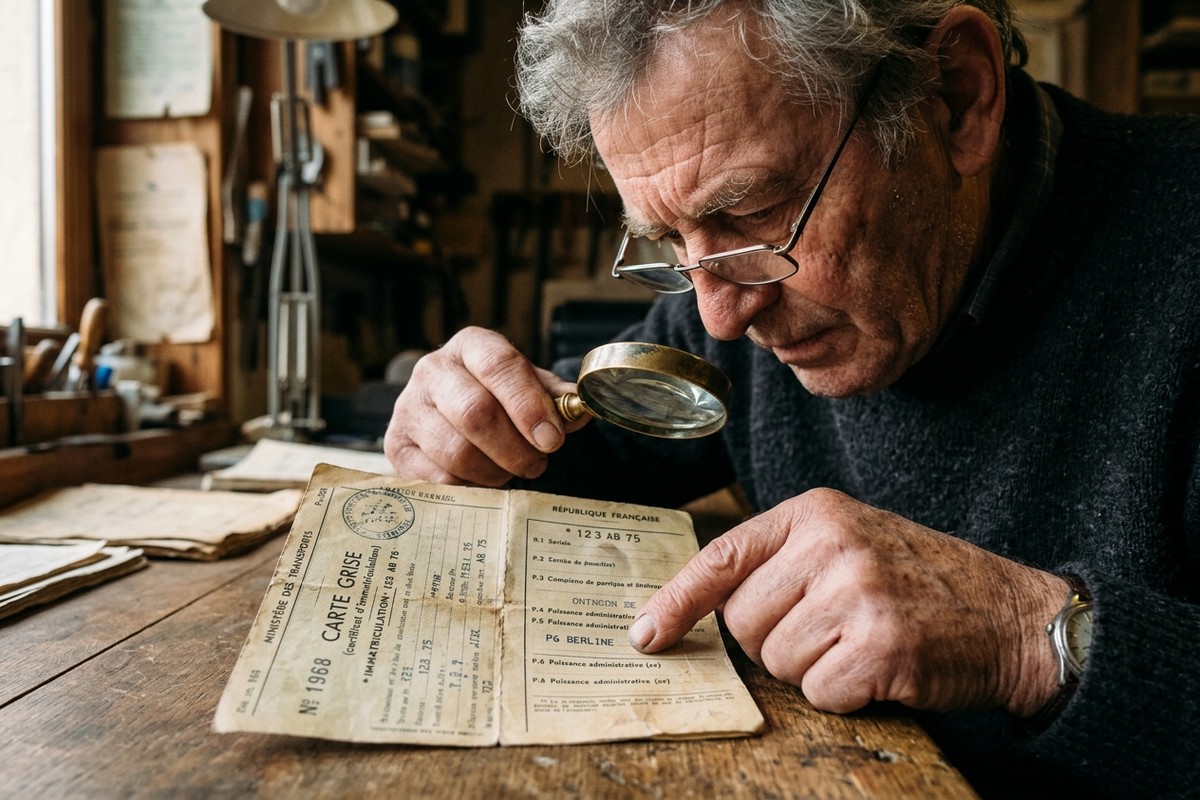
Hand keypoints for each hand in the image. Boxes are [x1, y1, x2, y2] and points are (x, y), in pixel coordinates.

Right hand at [384, 327, 588, 485]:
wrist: (449, 413)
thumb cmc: (498, 398)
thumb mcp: (529, 388)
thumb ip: (555, 399)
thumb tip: (579, 414)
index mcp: (471, 345)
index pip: (499, 366)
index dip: (528, 404)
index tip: (552, 438)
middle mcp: (432, 370)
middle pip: (475, 412)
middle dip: (515, 447)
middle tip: (537, 464)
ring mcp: (408, 407)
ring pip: (456, 451)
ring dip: (494, 471)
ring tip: (511, 471)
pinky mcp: (396, 445)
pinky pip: (438, 478)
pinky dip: (469, 487)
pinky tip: (483, 480)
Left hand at [628, 488, 1068, 716]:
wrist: (1012, 615)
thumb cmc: (920, 584)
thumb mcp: (850, 544)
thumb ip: (784, 563)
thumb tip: (703, 609)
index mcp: (816, 512)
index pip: (722, 555)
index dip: (676, 600)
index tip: (645, 634)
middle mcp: (832, 543)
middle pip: (743, 621)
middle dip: (774, 642)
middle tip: (830, 630)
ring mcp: (857, 591)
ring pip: (776, 661)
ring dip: (813, 670)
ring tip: (861, 643)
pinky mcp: (880, 644)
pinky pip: (818, 692)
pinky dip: (845, 695)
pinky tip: (880, 668)